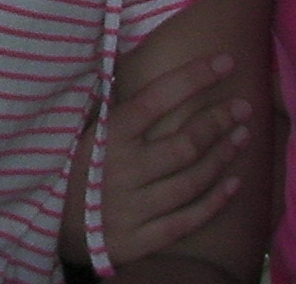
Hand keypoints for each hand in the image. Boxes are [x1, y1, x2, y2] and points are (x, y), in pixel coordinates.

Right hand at [75, 49, 249, 269]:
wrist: (52, 226)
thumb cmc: (77, 166)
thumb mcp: (87, 130)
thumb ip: (116, 104)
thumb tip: (133, 56)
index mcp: (108, 136)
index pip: (156, 99)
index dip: (193, 78)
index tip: (225, 61)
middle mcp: (122, 169)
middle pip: (184, 144)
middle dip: (218, 120)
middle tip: (244, 106)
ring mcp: (133, 207)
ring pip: (191, 181)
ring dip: (222, 156)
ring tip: (243, 136)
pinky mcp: (141, 239)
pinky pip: (187, 220)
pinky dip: (215, 202)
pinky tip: (235, 183)